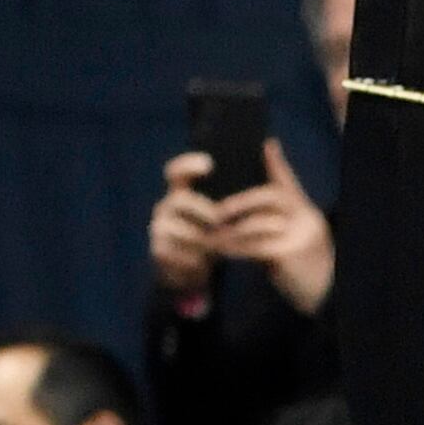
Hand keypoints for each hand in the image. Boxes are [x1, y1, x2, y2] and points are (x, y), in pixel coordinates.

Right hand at [147, 149, 221, 299]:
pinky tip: (202, 263)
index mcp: (181, 194)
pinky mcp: (158, 251)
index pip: (176, 172)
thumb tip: (265, 152)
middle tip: (218, 220)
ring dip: (199, 238)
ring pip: (178, 229)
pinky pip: (176, 253)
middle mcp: (166, 207)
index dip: (188, 164)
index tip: (209, 163)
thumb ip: (234, 195)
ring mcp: (159, 228)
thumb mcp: (221, 217)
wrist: (191, 272)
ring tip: (213, 245)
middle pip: (178, 199)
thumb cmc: (211, 238)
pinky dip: (193, 259)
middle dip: (201, 209)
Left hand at [210, 146, 337, 314]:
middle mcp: (307, 219)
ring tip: (212, 236)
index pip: (290, 183)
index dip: (277, 163)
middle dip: (241, 202)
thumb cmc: (305, 273)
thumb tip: (249, 215)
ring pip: (258, 223)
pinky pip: (254, 246)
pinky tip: (221, 252)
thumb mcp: (293, 244)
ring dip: (231, 231)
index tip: (266, 144)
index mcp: (307, 213)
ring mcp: (301, 235)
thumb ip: (276, 225)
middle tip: (217, 210)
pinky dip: (234, 249)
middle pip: (271, 196)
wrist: (324, 300)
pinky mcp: (290, 253)